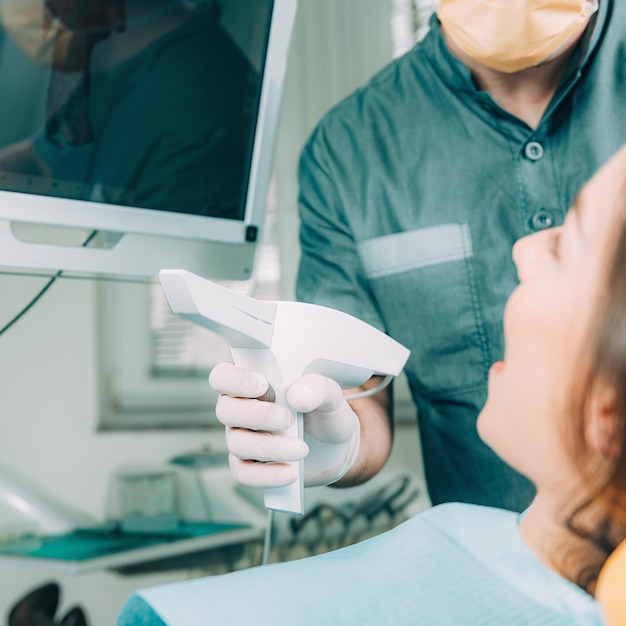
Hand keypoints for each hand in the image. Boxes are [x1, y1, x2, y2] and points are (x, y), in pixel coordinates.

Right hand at [209, 362, 359, 487]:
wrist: (335, 445)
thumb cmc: (322, 410)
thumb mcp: (328, 394)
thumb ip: (316, 387)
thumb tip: (297, 396)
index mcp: (250, 382)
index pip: (223, 376)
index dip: (234, 380)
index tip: (261, 384)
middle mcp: (239, 409)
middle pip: (225, 410)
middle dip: (255, 415)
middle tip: (286, 419)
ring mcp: (241, 438)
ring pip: (237, 443)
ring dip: (269, 447)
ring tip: (301, 449)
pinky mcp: (249, 466)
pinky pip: (244, 473)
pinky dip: (267, 475)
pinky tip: (291, 473)